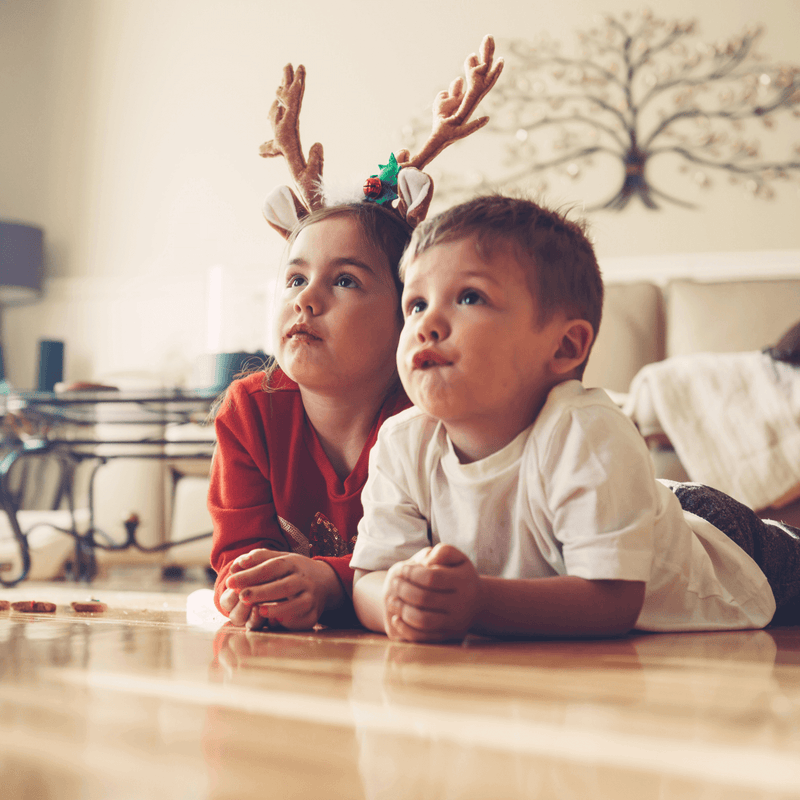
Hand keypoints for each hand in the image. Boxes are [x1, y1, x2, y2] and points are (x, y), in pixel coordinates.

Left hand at [225, 548, 343, 630]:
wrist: (325, 582)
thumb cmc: (293, 571)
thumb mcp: (280, 558)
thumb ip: (258, 559)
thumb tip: (236, 565)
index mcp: (293, 563)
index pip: (271, 567)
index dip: (251, 574)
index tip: (230, 580)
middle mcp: (304, 580)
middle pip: (284, 586)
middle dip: (261, 591)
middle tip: (241, 596)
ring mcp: (311, 597)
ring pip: (296, 604)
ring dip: (276, 608)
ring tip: (257, 610)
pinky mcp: (314, 614)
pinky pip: (303, 620)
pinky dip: (289, 622)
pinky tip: (275, 622)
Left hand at [383, 543, 480, 642]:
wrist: (476, 603)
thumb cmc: (459, 575)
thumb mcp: (456, 558)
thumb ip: (443, 552)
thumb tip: (428, 561)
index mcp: (464, 582)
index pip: (432, 577)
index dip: (412, 573)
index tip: (402, 568)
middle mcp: (462, 605)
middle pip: (424, 599)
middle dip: (403, 589)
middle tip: (394, 582)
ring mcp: (455, 625)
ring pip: (422, 620)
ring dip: (402, 609)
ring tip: (392, 599)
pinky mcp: (447, 638)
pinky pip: (422, 638)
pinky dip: (405, 628)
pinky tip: (396, 617)